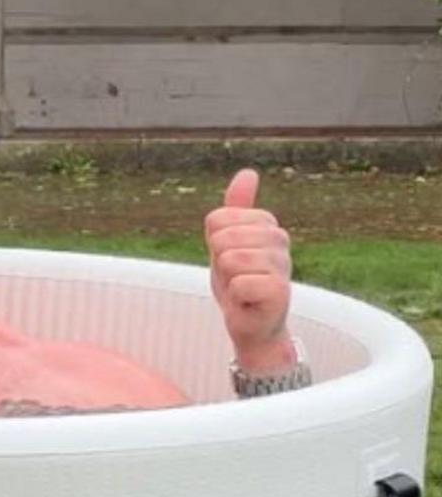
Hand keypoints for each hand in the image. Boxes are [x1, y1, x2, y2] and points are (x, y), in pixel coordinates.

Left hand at [204, 169, 294, 370]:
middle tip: (233, 277)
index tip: (228, 261)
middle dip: (218, 263)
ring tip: (241, 289)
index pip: (217, 219)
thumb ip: (235, 209)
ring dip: (227, 281)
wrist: (254, 324)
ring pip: (229, 259)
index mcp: (267, 224)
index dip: (213, 245)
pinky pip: (239, 284)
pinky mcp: (281, 291)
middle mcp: (280, 239)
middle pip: (221, 237)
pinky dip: (236, 297)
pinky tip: (248, 302)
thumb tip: (248, 172)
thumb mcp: (228, 242)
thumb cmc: (240, 283)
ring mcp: (283, 264)